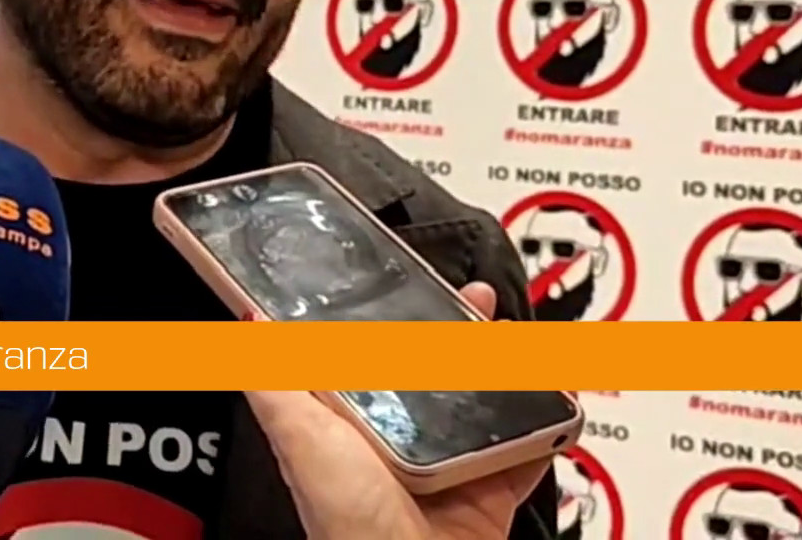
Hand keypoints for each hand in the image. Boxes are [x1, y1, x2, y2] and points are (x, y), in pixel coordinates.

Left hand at [244, 283, 551, 539]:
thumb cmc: (345, 520)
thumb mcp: (298, 436)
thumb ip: (275, 381)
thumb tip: (247, 324)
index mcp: (353, 423)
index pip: (375, 355)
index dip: (395, 318)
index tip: (415, 284)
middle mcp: (401, 439)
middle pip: (438, 372)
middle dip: (461, 333)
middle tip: (479, 302)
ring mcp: (450, 463)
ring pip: (487, 402)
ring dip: (507, 368)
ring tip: (519, 342)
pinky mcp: (492, 488)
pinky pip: (528, 447)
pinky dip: (548, 423)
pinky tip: (554, 394)